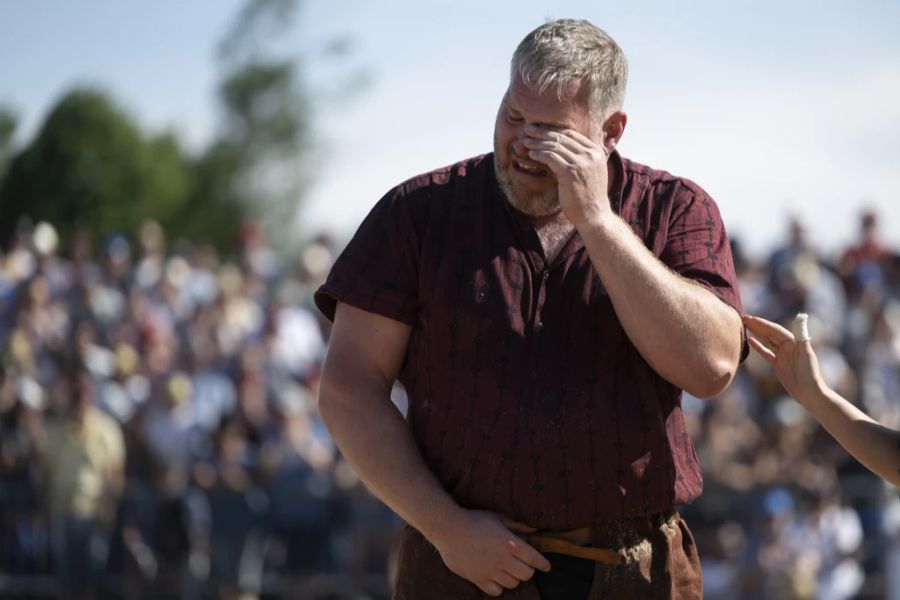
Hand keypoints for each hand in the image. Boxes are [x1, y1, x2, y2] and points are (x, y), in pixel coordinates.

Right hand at [431, 508, 550, 596]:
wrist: (449, 528)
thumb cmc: (474, 520)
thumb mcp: (498, 518)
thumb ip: (517, 525)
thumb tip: (535, 530)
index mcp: (509, 542)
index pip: (534, 559)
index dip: (543, 564)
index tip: (546, 566)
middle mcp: (502, 558)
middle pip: (526, 574)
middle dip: (527, 570)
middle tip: (523, 565)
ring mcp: (490, 570)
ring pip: (512, 584)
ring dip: (513, 578)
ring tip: (508, 570)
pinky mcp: (478, 578)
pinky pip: (496, 591)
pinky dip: (499, 587)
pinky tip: (496, 578)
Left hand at [522, 123, 611, 226]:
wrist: (593, 215)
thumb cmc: (588, 197)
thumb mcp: (589, 172)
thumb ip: (580, 159)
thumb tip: (561, 149)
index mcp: (596, 151)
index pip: (572, 134)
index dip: (553, 129)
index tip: (540, 128)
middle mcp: (591, 154)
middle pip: (562, 137)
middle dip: (542, 131)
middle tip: (528, 128)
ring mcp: (581, 162)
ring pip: (555, 146)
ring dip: (537, 142)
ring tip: (525, 141)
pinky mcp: (570, 172)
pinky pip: (551, 157)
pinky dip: (539, 154)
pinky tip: (531, 154)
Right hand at [743, 314, 824, 402]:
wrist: (808, 392)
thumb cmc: (810, 372)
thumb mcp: (806, 353)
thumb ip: (802, 335)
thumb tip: (801, 317)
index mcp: (794, 341)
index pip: (775, 329)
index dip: (763, 323)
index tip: (751, 318)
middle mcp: (787, 346)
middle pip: (770, 333)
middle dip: (757, 325)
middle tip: (744, 318)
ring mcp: (781, 355)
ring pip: (767, 341)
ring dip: (757, 333)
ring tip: (745, 325)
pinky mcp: (777, 364)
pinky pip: (765, 352)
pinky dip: (758, 346)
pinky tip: (750, 340)